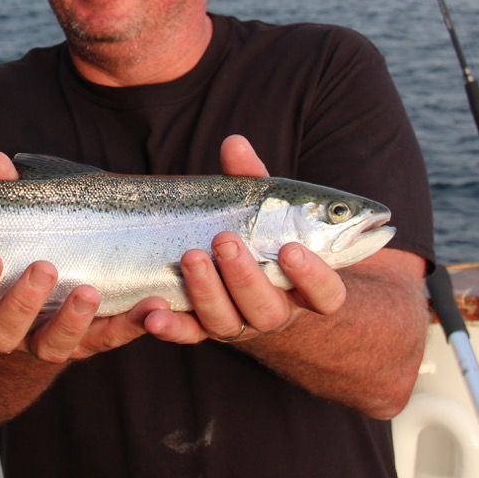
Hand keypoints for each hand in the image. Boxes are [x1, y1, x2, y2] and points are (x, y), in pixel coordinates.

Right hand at [0, 151, 160, 362]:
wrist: (39, 311)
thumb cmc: (17, 255)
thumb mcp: (7, 230)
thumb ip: (1, 200)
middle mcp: (7, 332)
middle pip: (3, 332)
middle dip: (22, 302)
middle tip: (44, 267)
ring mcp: (45, 342)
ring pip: (51, 347)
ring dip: (70, 321)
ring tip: (89, 289)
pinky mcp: (87, 344)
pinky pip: (106, 340)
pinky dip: (129, 324)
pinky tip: (149, 304)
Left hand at [143, 135, 348, 344]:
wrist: (238, 270)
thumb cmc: (258, 232)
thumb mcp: (261, 206)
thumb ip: (252, 181)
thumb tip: (234, 144)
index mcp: (303, 286)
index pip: (325, 295)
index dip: (313, 277)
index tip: (292, 250)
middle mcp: (274, 310)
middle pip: (267, 309)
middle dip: (245, 276)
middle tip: (225, 240)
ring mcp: (238, 323)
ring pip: (227, 322)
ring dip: (208, 291)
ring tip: (191, 257)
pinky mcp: (203, 328)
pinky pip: (188, 333)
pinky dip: (171, 327)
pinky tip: (154, 314)